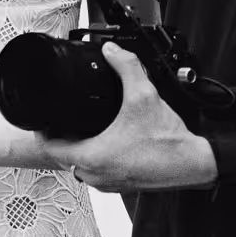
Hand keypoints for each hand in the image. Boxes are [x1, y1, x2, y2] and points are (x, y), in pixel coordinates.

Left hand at [43, 43, 218, 192]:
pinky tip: (103, 142)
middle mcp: (96, 175)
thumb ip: (126, 67)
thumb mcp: (144, 95)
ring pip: (78, 166)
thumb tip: (113, 51)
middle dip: (60, 137)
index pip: (50, 147)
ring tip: (80, 129)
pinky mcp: (119, 185)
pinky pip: (95, 172)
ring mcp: (108, 184)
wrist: (193, 163)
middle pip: (62, 157)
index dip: (42, 130)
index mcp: (93, 157)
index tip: (43, 118)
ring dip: (76, 149)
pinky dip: (93, 158)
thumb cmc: (169, 142)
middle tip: (62, 119)